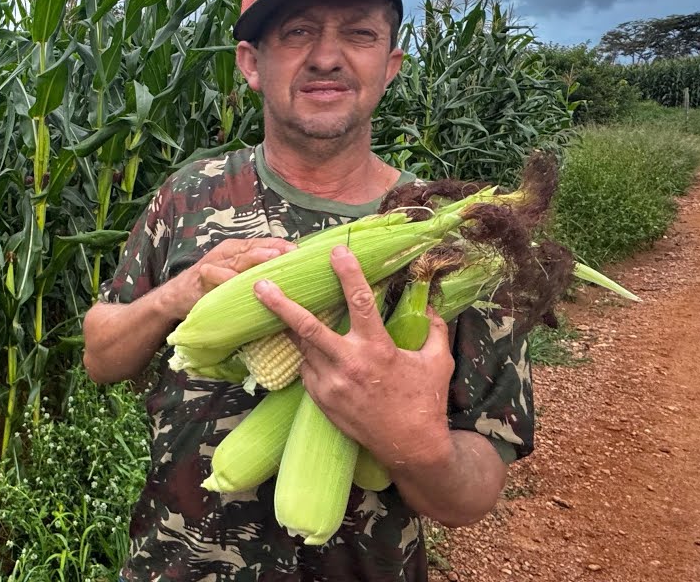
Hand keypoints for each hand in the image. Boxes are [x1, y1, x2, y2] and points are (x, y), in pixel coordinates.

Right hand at [159, 237, 297, 320]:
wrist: (177, 295)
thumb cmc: (214, 286)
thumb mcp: (238, 277)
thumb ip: (258, 274)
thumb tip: (289, 278)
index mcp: (240, 249)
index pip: (265, 243)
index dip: (282, 246)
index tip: (301, 252)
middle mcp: (228, 252)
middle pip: (254, 248)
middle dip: (273, 250)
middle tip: (291, 253)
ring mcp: (215, 262)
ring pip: (238, 258)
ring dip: (255, 258)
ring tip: (272, 258)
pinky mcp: (202, 276)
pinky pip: (215, 275)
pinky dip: (226, 277)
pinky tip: (238, 281)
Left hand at [252, 244, 455, 469]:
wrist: (410, 448)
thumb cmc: (426, 402)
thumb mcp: (439, 362)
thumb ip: (434, 330)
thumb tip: (431, 305)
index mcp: (378, 349)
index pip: (360, 302)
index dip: (348, 273)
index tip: (337, 251)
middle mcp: (349, 364)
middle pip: (307, 327)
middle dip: (280, 305)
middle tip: (260, 285)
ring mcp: (331, 385)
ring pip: (303, 347)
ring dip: (291, 327)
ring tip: (273, 306)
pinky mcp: (322, 400)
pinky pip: (308, 370)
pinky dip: (309, 356)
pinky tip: (312, 349)